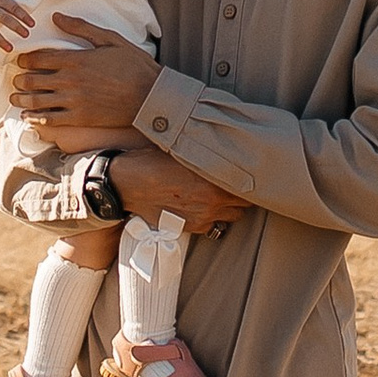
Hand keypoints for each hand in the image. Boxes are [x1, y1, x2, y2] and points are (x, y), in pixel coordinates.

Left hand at [5, 21, 156, 139]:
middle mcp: (70, 81)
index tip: (21, 61)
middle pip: (32, 80)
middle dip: (20, 80)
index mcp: (75, 59)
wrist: (150, 95)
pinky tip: (29, 118)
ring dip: (22, 100)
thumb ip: (81, 28)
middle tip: (16, 80)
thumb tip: (56, 17)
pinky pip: (50, 120)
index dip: (25, 60)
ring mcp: (73, 102)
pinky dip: (35, 119)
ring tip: (15, 99)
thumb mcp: (109, 39)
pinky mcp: (79, 119)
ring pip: (36, 102)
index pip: (38, 59)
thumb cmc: (133, 65)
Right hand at [110, 141, 249, 235]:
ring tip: (220, 197)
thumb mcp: (184, 151)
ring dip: (230, 207)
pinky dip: (214, 218)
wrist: (127, 184)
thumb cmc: (153, 161)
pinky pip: (215, 226)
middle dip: (242, 194)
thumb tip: (227, 149)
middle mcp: (213, 200)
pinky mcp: (192, 228)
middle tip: (234, 184)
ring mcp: (203, 217)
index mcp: (214, 179)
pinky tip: (204, 206)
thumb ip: (208, 154)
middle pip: (244, 203)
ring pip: (233, 216)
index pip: (250, 185)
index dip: (250, 179)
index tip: (248, 174)